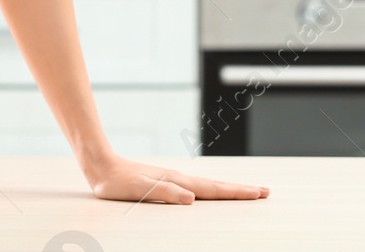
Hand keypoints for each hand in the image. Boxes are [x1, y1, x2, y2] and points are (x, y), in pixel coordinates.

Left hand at [85, 155, 268, 204]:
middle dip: (240, 189)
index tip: (259, 192)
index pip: (213, 189)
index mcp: (177, 182)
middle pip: (216, 185)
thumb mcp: (139, 189)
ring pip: (208, 186)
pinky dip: (210, 190)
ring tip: (246, 191)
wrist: (100, 165)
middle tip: (264, 191)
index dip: (237, 192)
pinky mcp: (165, 182)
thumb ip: (165, 193)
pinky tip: (209, 193)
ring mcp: (173, 179)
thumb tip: (191, 198)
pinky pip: (196, 187)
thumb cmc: (116, 181)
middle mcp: (179, 179)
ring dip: (228, 189)